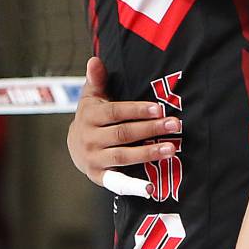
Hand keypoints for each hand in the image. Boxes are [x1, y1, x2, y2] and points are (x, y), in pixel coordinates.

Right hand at [67, 57, 180, 188]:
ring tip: (172, 149)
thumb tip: (94, 60)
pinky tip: (150, 188)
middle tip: (175, 125)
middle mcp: (90, 139)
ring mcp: (94, 159)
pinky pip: (117, 182)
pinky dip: (133, 186)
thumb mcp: (91, 96)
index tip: (159, 108)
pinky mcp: (99, 176)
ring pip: (123, 156)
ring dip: (148, 154)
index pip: (116, 113)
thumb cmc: (92, 115)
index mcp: (89, 116)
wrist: (73, 145)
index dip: (137, 110)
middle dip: (150, 130)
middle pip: (123, 134)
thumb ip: (97, 79)